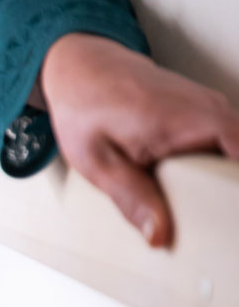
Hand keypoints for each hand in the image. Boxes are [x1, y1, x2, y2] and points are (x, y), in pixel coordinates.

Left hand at [41, 33, 238, 247]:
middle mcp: (210, 110)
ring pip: (236, 157)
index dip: (236, 190)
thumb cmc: (86, 109)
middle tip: (211, 227)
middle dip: (228, 195)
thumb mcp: (98, 162)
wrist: (83, 70)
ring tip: (200, 214)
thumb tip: (159, 236)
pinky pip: (226, 147)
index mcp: (188, 120)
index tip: (229, 217)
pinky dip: (214, 170)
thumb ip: (132, 198)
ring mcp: (213, 110)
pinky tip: (192, 191)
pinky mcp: (208, 116)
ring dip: (222, 185)